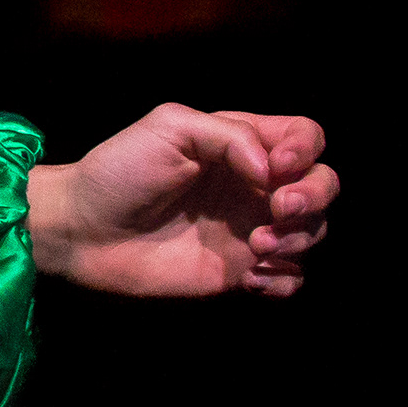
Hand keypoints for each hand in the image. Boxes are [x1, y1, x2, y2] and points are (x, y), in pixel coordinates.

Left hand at [30, 105, 336, 298]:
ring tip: (255, 247)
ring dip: (299, 240)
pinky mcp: (238, 271)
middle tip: (277, 210)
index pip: (306, 137)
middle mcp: (254, 187)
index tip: (278, 166)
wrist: (83, 230)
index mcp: (241, 145)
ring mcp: (250, 229)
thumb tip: (274, 172)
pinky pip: (291, 279)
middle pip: (324, 185)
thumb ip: (229, 135)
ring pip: (313, 232)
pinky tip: (250, 276)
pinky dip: (284, 279)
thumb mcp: (169, 128)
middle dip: (314, 197)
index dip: (306, 149)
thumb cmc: (119, 171)